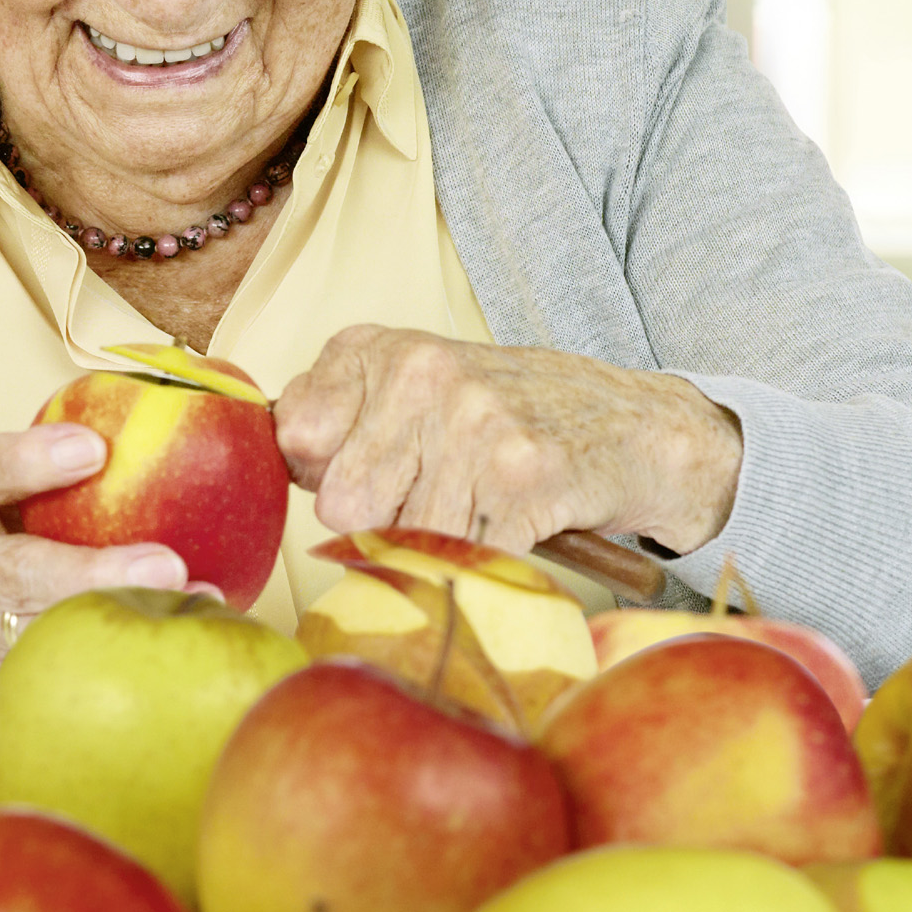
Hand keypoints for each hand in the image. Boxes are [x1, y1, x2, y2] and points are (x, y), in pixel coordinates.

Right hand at [0, 425, 190, 720]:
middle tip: (165, 565)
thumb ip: (24, 460)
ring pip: (46, 628)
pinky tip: (178, 635)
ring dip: (124, 616)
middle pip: (16, 573)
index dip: (29, 461)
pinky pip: (62, 659)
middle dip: (92, 573)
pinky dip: (121, 647)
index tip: (93, 448)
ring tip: (195, 600)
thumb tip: (143, 423)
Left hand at [273, 327, 740, 559]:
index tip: (375, 468)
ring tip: (479, 507)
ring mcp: (477, 425)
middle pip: (345, 504)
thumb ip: (336, 415)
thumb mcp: (414, 387)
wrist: (631, 427)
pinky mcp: (525, 479)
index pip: (297, 440)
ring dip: (440, 544)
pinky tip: (510, 526)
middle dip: (385, 518)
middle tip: (439, 494)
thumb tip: (279, 451)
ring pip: (404, 538)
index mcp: (385, 350)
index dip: (328, 473)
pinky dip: (484, 561)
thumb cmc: (506, 416)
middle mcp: (426, 376)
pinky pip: (463, 557)